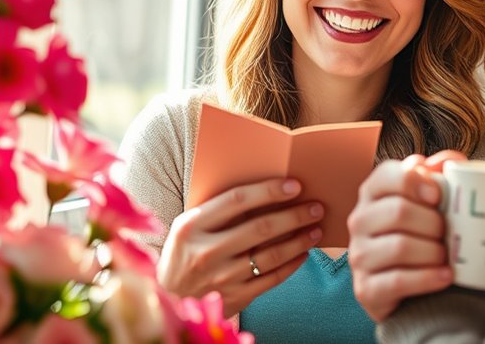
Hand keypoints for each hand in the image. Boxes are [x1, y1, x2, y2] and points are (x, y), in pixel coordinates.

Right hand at [157, 178, 323, 316]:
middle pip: (260, 228)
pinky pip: (271, 279)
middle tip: (316, 207)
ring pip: (270, 255)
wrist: (168, 297)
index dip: (269, 191)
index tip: (294, 185)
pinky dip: (291, 265)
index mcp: (191, 226)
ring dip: (299, 240)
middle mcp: (206, 252)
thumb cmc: (185, 251)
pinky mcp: (233, 298)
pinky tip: (303, 254)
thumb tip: (266, 191)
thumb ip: (218, 211)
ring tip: (316, 229)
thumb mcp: (189, 227)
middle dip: (294, 215)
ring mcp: (220, 278)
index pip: (237, 200)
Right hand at [348, 150, 465, 320]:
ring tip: (448, 257)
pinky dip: (428, 278)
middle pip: (399, 211)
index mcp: (373, 192)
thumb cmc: (425, 237)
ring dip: (434, 252)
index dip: (416, 182)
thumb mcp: (434, 204)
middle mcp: (359, 220)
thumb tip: (446, 162)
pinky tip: (445, 276)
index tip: (438, 196)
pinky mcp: (366, 289)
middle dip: (433, 223)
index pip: (389, 175)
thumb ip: (442, 176)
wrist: (415, 290)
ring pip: (400, 246)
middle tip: (448, 233)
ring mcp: (359, 255)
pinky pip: (399, 279)